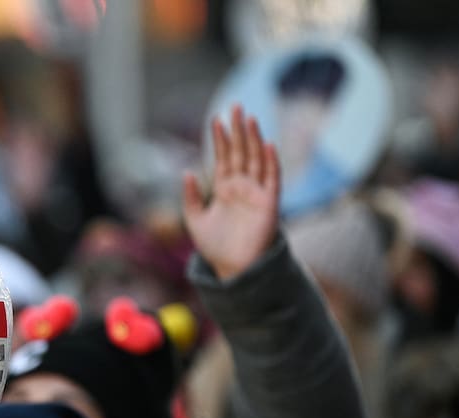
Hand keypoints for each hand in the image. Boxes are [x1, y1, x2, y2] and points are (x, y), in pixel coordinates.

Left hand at [183, 105, 280, 279]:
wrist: (233, 269)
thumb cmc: (215, 248)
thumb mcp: (195, 221)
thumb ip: (190, 197)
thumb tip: (186, 172)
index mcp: (223, 188)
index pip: (223, 157)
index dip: (220, 139)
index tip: (216, 119)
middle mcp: (241, 186)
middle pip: (240, 152)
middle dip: (237, 130)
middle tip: (235, 106)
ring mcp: (256, 193)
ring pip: (256, 159)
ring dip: (253, 139)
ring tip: (248, 118)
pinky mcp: (270, 203)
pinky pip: (272, 179)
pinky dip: (271, 162)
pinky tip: (268, 144)